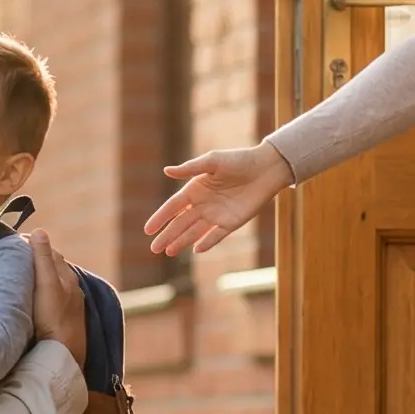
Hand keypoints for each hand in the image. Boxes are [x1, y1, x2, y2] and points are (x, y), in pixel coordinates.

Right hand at [27, 231, 86, 364]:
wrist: (63, 354)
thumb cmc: (53, 319)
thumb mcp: (46, 284)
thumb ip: (43, 258)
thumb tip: (39, 230)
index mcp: (67, 277)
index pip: (51, 253)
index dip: (34, 246)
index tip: (16, 244)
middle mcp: (72, 289)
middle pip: (53, 268)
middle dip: (38, 260)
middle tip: (16, 258)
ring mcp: (70, 305)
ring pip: (54, 284)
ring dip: (41, 278)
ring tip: (23, 277)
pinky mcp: (65, 321)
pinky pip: (54, 300)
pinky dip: (44, 294)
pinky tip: (35, 301)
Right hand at [143, 143, 293, 256]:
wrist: (266, 169)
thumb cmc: (239, 160)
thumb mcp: (212, 161)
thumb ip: (190, 169)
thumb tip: (166, 171)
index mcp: (195, 189)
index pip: (173, 207)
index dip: (160, 218)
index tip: (148, 230)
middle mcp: (203, 204)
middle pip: (180, 223)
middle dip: (167, 235)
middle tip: (154, 249)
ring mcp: (217, 215)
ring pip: (194, 232)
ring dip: (182, 242)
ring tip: (168, 252)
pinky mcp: (231, 223)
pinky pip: (216, 235)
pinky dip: (206, 242)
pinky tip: (196, 250)